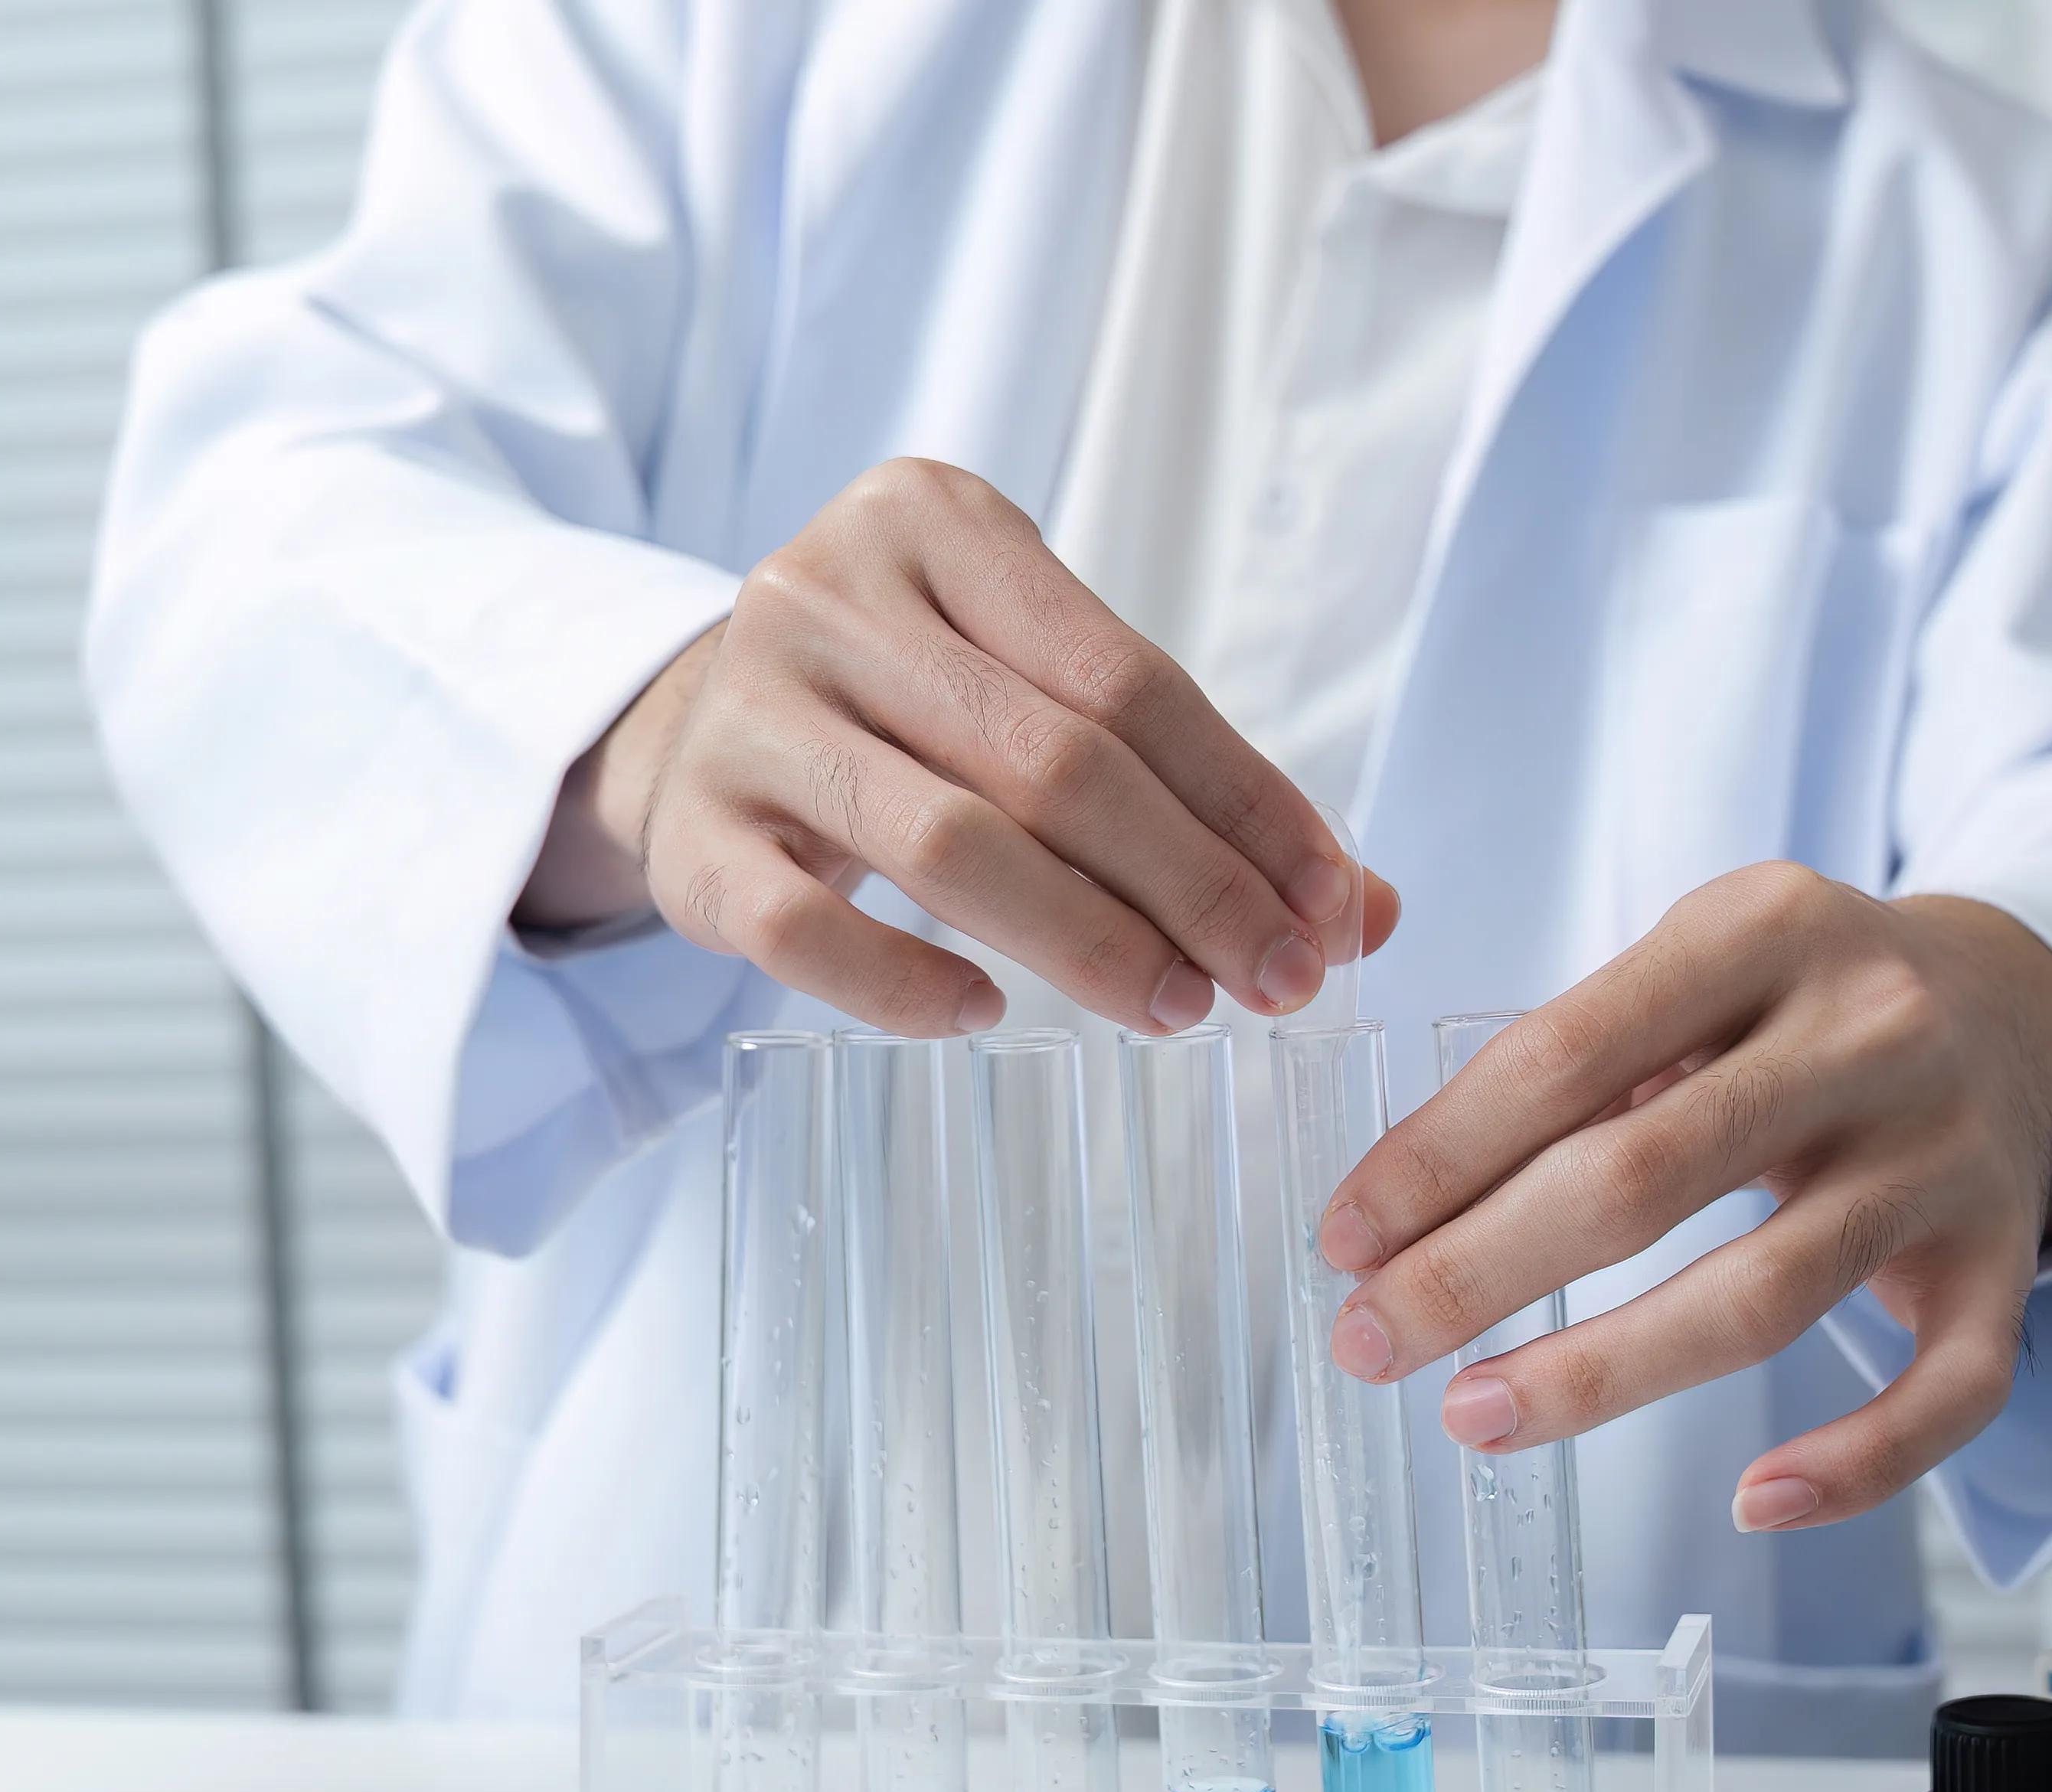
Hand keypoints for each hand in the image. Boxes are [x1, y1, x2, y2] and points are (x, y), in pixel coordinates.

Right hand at [525, 458, 1396, 1033]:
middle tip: (1274, 981)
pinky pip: (808, 934)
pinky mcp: (690, 834)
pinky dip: (908, 986)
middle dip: (1191, 886)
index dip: (1246, 802)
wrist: (699, 724)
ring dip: (1087, 942)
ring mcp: (745, 714)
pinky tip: (988, 1013)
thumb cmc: (910, 708)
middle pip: (1053, 761)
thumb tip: (1361, 910)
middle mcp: (823, 594)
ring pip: (946, 845)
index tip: (1330, 906)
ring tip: (1176, 1006)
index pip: (1129, 678)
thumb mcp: (1037, 688)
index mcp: (930, 519)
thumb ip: (1190, 782)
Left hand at [1313, 867, 2051, 1531]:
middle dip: (1478, 1272)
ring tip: (1474, 1416)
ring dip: (1599, 1373)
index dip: (1438, 1158)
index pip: (1564, 1054)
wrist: (2019, 1005)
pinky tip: (1755, 1504)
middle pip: (1641, 1176)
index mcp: (1766, 926)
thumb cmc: (1802, 1004)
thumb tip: (1404, 1208)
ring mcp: (1945, 1154)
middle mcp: (1869, 1032)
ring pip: (1763, 1294)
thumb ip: (1580, 1053)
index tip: (1344, 1240)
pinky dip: (1857, 1461)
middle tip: (1371, 1342)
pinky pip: (1948, 1389)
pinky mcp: (2004, 1260)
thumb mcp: (1701, 960)